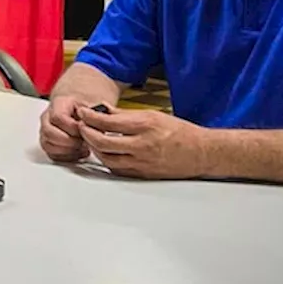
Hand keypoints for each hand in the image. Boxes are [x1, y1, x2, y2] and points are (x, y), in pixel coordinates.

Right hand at [39, 95, 89, 162]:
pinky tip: (80, 151)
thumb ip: (94, 115)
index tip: (86, 131)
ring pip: (48, 145)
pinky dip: (68, 156)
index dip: (72, 128)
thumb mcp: (93, 106)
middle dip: (70, 141)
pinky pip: (52, 155)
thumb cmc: (88, 110)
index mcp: (58, 104)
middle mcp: (47, 118)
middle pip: (49, 133)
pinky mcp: (48, 144)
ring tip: (83, 147)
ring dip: (68, 150)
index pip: (58, 117)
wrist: (83, 112)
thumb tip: (96, 126)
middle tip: (84, 141)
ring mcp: (45, 132)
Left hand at [76, 105, 208, 179]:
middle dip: (86, 134)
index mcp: (145, 126)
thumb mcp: (152, 115)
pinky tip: (104, 152)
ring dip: (93, 148)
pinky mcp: (142, 174)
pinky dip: (106, 160)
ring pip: (106, 158)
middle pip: (101, 143)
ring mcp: (142, 162)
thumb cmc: (179, 131)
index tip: (82, 113)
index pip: (107, 122)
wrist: (201, 153)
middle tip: (81, 127)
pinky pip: (116, 168)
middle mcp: (142, 145)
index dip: (89, 117)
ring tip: (90, 139)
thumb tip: (101, 110)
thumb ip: (125, 115)